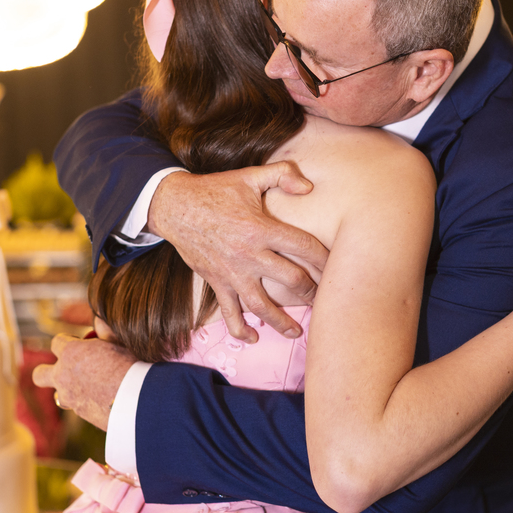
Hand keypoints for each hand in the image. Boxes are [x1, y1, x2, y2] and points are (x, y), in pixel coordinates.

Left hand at [32, 334, 135, 430]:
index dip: (68, 341)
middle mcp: (63, 377)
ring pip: (58, 395)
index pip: (56, 342)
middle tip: (68, 369)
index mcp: (71, 353)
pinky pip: (77, 407)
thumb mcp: (119, 340)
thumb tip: (99, 321)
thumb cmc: (130, 365)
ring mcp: (70, 398)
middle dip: (48, 371)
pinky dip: (85, 402)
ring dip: (68, 390)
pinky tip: (104, 398)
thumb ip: (105, 330)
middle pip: (39, 374)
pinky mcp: (81, 414)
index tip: (82, 343)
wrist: (139, 400)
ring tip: (91, 386)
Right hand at [148, 162, 329, 342]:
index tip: (338, 265)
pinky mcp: (216, 282)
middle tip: (323, 298)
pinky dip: (240, 329)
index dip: (325, 257)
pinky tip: (252, 338)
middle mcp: (249, 254)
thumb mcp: (249, 175)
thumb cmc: (215, 190)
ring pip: (262, 306)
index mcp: (261, 228)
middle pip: (291, 280)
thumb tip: (310, 186)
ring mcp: (232, 272)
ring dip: (282, 322)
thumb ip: (282, 174)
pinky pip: (229, 311)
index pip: (304, 246)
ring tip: (297, 332)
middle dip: (312, 292)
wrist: (174, 206)